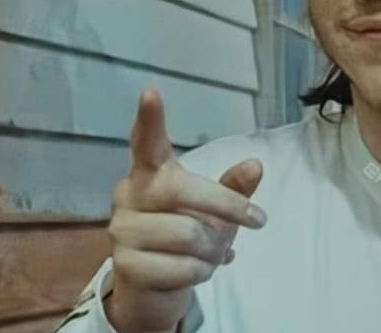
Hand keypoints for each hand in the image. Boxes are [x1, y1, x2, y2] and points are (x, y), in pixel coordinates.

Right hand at [104, 88, 266, 332]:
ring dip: (213, 248)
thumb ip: (233, 187)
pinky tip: (197, 270)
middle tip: (258, 220)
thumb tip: (256, 164)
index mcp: (151, 172)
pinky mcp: (125, 265)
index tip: (151, 92)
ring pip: (188, 234)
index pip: (147, 141)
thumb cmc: (186, 234)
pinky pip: (182, 266)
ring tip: (211, 252)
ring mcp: (122, 229)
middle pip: (185, 190)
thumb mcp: (215, 209)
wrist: (153, 287)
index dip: (150, 119)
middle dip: (229, 207)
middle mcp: (128, 194)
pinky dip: (202, 272)